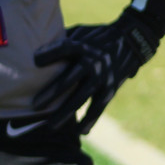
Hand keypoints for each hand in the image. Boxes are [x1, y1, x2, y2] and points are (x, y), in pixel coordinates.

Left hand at [32, 11, 158, 133]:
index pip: (65, 48)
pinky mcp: (111, 86)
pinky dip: (91, 119)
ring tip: (50, 126)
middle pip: (70, 78)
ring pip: (83, 96)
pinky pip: (100, 105)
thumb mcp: (81, 32)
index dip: (49, 53)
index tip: (35, 61)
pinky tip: (80, 132)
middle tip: (35, 106)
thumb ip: (61, 41)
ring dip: (66, 112)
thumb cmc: (97, 36)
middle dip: (52, 93)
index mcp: (84, 44)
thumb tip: (33, 52)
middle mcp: (94, 60)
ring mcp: (103, 75)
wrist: (132, 39)